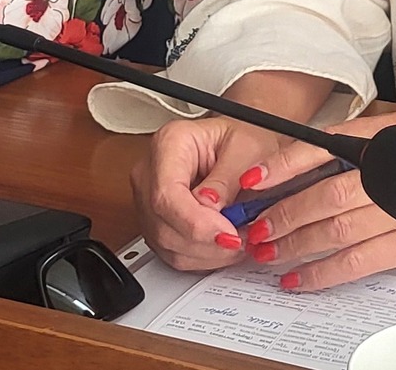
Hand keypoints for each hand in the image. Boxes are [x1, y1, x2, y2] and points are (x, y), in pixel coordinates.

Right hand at [134, 113, 291, 271]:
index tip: (228, 233)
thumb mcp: (247, 148)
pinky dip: (203, 256)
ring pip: (166, 244)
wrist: (237, 143)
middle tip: (242, 241)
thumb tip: (211, 209)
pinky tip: (226, 247)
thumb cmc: (240, 138)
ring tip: (239, 242)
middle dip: (205, 242)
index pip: (166, 193)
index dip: (196, 222)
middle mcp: (151, 172)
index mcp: (168, 143)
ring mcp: (149, 200)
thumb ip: (228, 178)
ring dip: (206, 253)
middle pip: (162, 223)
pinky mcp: (158, 223)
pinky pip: (173, 252)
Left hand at [238, 111, 395, 290]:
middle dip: (283, 215)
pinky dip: (323, 272)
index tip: (253, 182)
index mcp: (384, 137)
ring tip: (267, 254)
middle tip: (256, 229)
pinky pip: (357, 261)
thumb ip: (352, 154)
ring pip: (335, 229)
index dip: (284, 165)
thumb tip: (292, 175)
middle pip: (325, 194)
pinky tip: (299, 278)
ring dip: (295, 245)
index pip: (323, 146)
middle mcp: (394, 168)